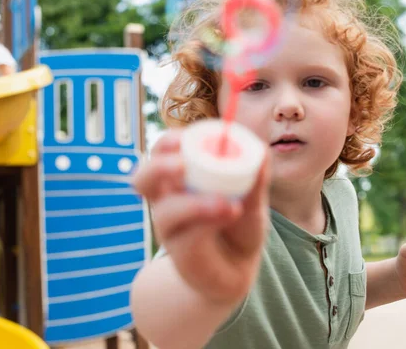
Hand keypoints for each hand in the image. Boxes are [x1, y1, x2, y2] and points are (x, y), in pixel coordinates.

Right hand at [132, 128, 269, 305]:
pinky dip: (210, 223)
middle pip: (143, 178)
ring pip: (165, 213)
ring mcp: (171, 230)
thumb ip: (257, 176)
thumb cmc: (239, 224)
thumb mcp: (253, 197)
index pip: (161, 152)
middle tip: (183, 165)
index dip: (168, 142)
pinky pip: (188, 238)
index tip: (186, 137)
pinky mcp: (182, 255)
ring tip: (228, 204)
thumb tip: (262, 150)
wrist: (239, 268)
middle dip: (159, 167)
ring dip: (194, 204)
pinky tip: (231, 213)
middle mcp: (168, 201)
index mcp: (180, 178)